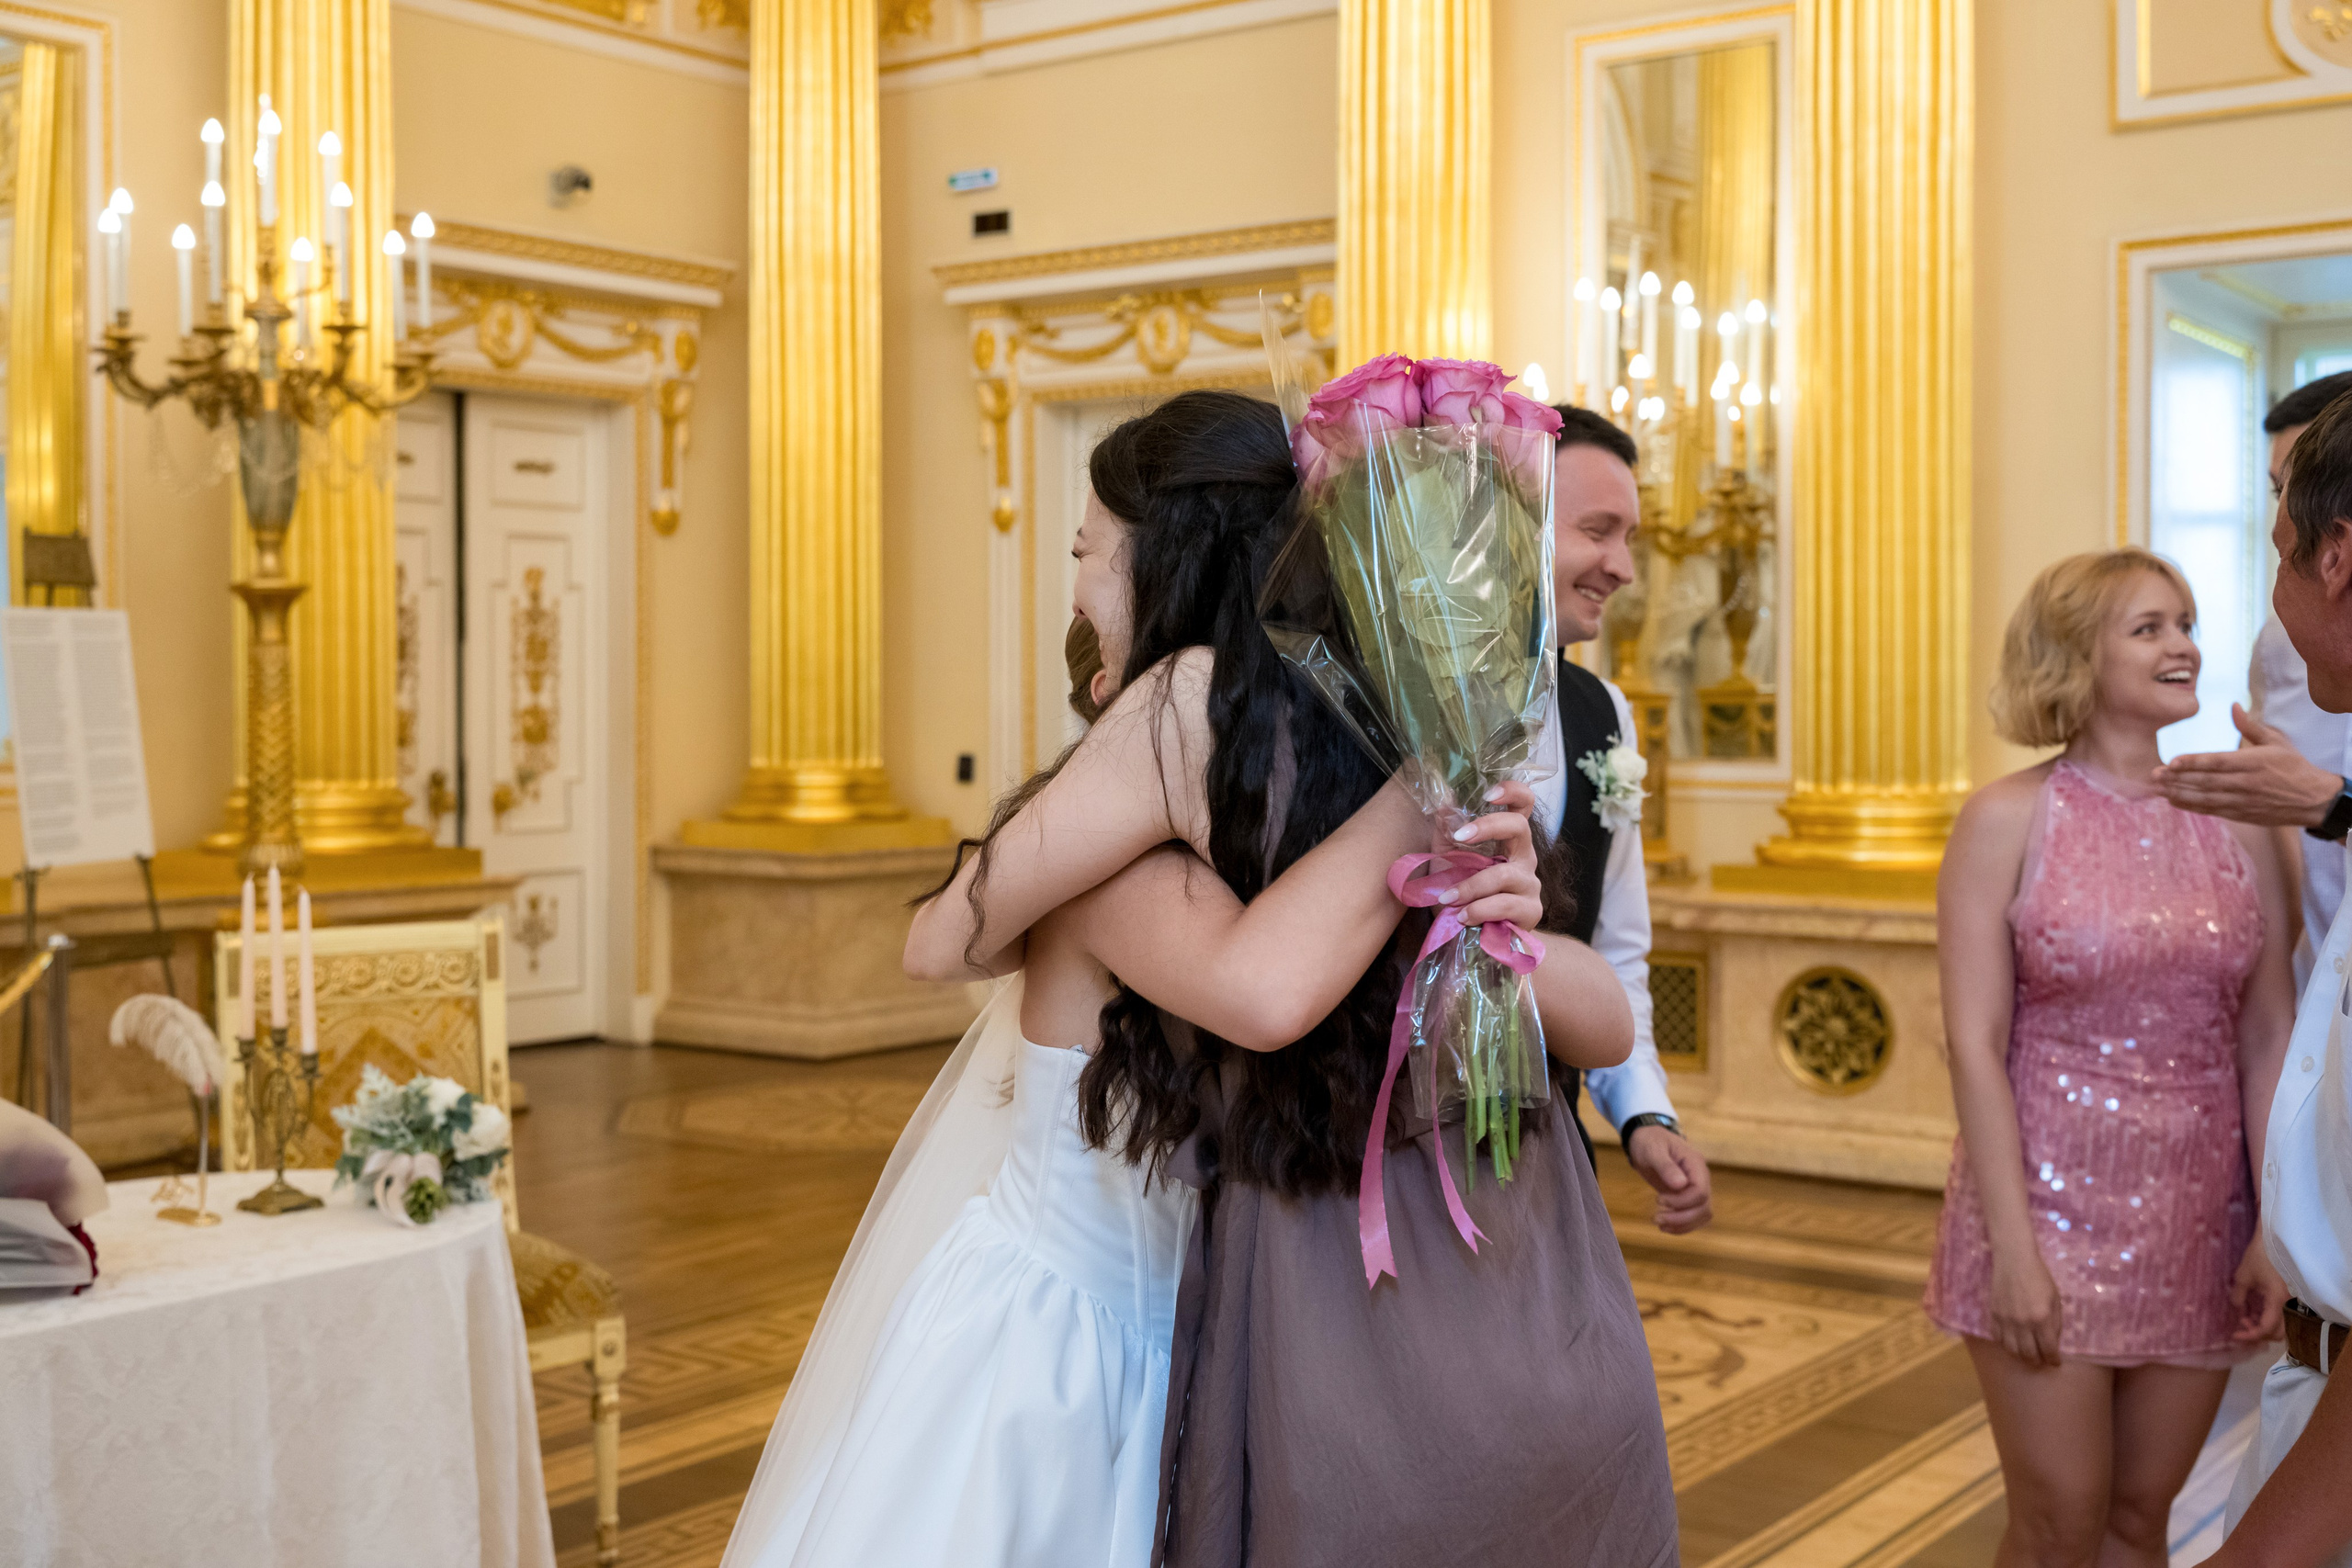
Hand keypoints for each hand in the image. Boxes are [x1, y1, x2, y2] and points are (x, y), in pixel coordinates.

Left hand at [1439, 780, 1542, 930]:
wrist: (1477, 943)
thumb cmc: (1464, 898)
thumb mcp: (1447, 864)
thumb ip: (1446, 834)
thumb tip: (1442, 799)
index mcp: (1508, 841)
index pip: (1523, 807)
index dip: (1513, 792)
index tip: (1489, 793)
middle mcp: (1525, 858)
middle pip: (1520, 827)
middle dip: (1488, 827)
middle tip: (1460, 835)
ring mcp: (1531, 885)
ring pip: (1503, 874)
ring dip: (1470, 886)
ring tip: (1447, 899)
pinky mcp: (1532, 912)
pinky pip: (1505, 905)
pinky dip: (1479, 909)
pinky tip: (1462, 917)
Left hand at [1625, 1125, 1712, 1233]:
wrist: (1647, 1139)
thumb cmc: (1649, 1141)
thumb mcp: (1653, 1150)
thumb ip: (1666, 1166)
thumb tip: (1680, 1185)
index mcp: (1695, 1163)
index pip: (1701, 1191)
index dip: (1682, 1201)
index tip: (1659, 1200)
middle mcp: (1700, 1177)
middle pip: (1704, 1207)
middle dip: (1681, 1218)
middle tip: (1656, 1218)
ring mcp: (1696, 1187)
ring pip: (1702, 1215)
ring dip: (1683, 1224)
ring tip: (1659, 1223)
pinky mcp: (1688, 1196)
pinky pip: (1694, 1216)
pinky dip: (1682, 1225)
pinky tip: (1665, 1226)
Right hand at [1988, 1244, 2064, 1366]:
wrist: (2014, 1261)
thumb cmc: (2039, 1278)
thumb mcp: (2055, 1299)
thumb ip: (2055, 1323)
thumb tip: (2053, 1342)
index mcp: (2041, 1318)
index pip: (2049, 1349)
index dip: (2054, 1360)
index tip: (2056, 1363)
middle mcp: (2022, 1323)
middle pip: (2029, 1354)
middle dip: (2038, 1362)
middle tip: (2042, 1361)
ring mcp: (2005, 1320)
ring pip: (2011, 1350)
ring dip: (2021, 1357)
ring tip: (2027, 1355)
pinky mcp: (1993, 1315)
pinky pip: (1998, 1338)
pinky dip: (2006, 1345)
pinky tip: (2013, 1343)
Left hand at [2152, 704, 2342, 827]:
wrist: (2313, 800)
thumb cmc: (2293, 766)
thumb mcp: (2276, 741)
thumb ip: (2250, 726)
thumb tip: (2233, 706)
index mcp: (2254, 762)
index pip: (2218, 762)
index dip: (2194, 762)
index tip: (2172, 761)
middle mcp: (2246, 783)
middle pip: (2206, 781)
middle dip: (2177, 779)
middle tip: (2154, 774)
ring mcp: (2243, 801)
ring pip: (2205, 798)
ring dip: (2179, 793)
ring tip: (2157, 788)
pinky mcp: (2241, 814)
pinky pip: (2212, 810)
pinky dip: (2192, 807)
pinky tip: (2174, 801)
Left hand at [2232, 1234, 2288, 1343]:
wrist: (2275, 1240)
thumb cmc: (2259, 1255)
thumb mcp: (2243, 1276)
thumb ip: (2239, 1296)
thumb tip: (2238, 1309)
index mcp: (2277, 1299)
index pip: (2267, 1328)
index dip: (2251, 1335)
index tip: (2235, 1335)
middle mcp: (2288, 1304)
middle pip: (2278, 1333)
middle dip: (2259, 1334)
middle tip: (2241, 1325)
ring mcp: (2291, 1301)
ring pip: (2281, 1326)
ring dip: (2263, 1327)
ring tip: (2246, 1317)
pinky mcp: (2288, 1297)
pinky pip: (2281, 1315)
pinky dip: (2268, 1318)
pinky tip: (2254, 1311)